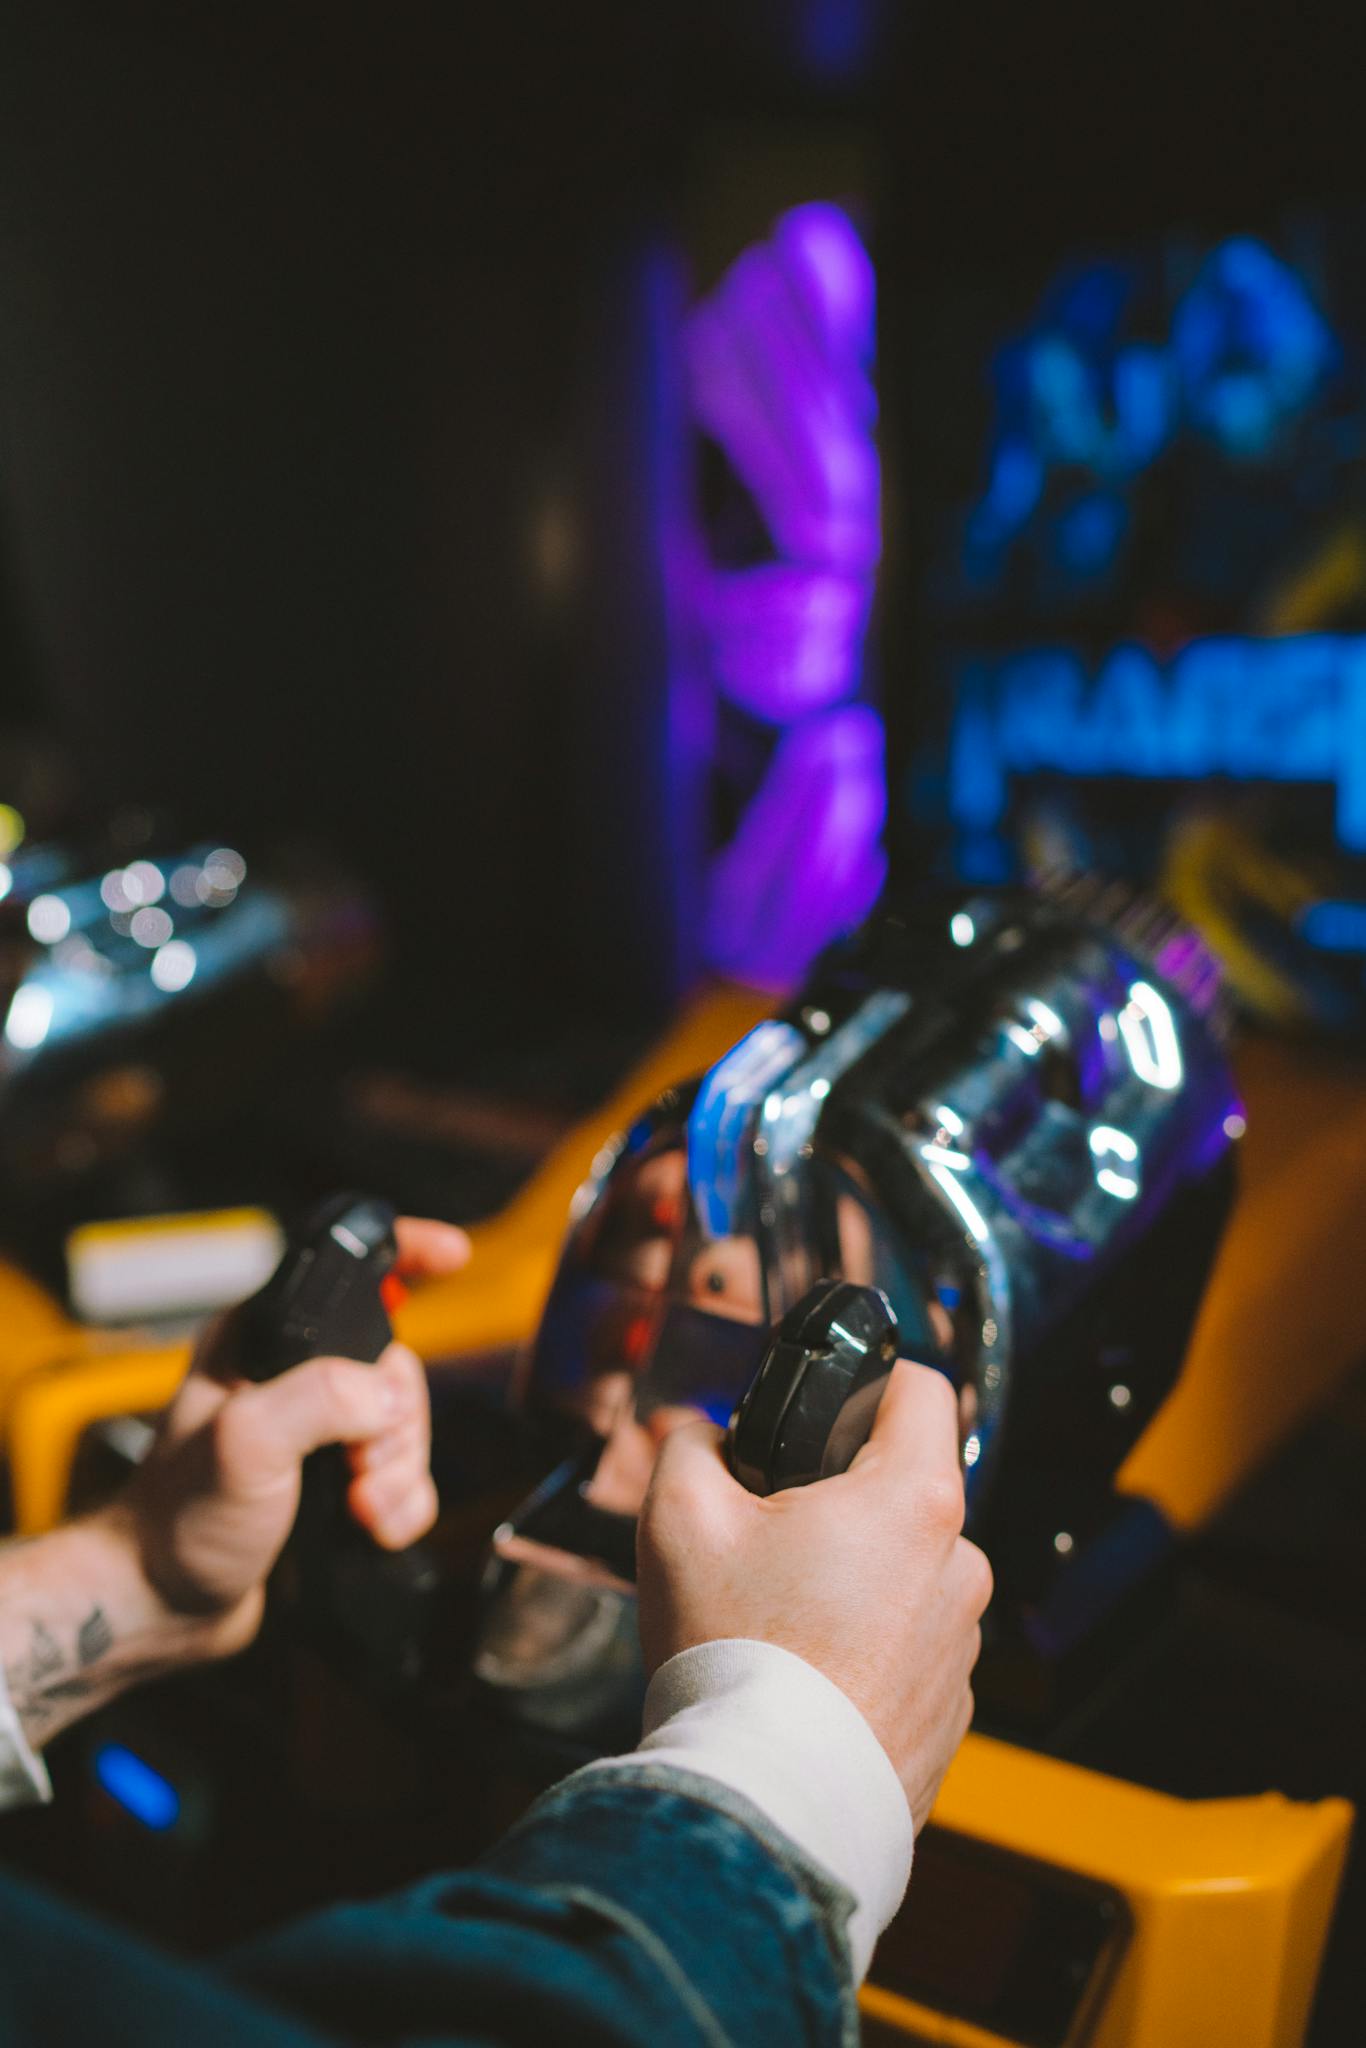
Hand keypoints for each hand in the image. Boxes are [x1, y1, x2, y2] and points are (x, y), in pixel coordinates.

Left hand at [122, 1215, 469, 1656]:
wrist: (167, 1605)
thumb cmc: (178, 1520)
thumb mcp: (243, 1443)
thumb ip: (317, 1400)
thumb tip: (385, 1397)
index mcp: (262, 1339)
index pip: (342, 1274)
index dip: (403, 1253)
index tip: (451, 1253)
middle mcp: (293, 1375)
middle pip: (395, 1367)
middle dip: (396, 1426)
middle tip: (359, 1469)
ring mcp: (318, 1428)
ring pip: (404, 1427)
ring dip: (399, 1475)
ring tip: (361, 1510)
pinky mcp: (335, 1477)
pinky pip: (404, 1477)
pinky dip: (402, 1505)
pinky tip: (372, 1528)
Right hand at [636, 1361, 991, 1830]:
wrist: (767, 1804)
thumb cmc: (736, 1657)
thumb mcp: (679, 1520)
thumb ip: (690, 1447)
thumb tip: (701, 1437)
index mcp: (913, 1501)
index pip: (923, 1390)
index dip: (872, 1377)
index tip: (831, 1400)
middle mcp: (960, 1566)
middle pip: (905, 1490)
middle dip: (842, 1498)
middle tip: (770, 1535)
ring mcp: (964, 1644)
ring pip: (908, 1572)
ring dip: (857, 1579)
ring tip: (781, 1620)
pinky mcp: (953, 1709)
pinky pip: (910, 1647)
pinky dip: (867, 1649)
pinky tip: (806, 1677)